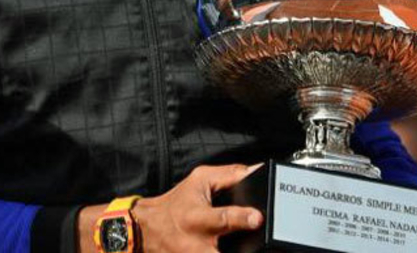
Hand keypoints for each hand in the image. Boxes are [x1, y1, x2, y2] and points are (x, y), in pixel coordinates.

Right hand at [79, 164, 262, 252]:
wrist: (148, 229)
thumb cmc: (177, 204)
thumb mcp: (199, 181)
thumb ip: (229, 175)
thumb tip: (257, 171)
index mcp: (197, 218)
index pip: (222, 218)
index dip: (241, 218)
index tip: (257, 218)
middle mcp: (199, 244)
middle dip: (244, 251)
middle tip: (269, 250)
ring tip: (262, 252)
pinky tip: (240, 251)